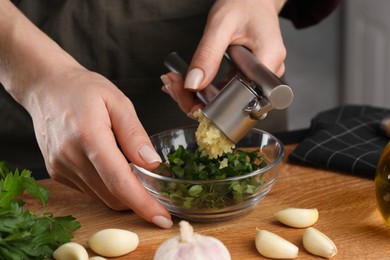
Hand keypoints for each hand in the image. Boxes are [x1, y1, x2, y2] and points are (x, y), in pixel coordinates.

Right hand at [28, 67, 172, 227]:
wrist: (46, 87)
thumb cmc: (84, 89)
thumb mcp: (118, 102)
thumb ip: (135, 134)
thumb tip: (153, 164)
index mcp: (89, 137)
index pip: (120, 182)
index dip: (144, 204)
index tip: (164, 218)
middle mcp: (71, 157)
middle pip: (112, 195)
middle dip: (139, 200)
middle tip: (159, 191)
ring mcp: (60, 168)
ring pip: (102, 196)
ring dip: (123, 193)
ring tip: (135, 171)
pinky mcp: (57, 172)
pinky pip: (90, 190)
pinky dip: (107, 186)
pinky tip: (113, 166)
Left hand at [161, 0, 286, 113]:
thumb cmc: (243, 4)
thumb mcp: (220, 26)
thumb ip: (207, 55)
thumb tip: (194, 84)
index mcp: (268, 60)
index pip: (242, 99)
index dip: (215, 105)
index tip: (191, 101)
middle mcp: (269, 73)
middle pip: (234, 104)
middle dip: (200, 100)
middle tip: (174, 86)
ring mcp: (261, 76)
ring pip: (230, 100)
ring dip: (201, 95)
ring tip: (177, 82)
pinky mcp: (251, 76)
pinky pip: (230, 90)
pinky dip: (209, 88)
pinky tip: (192, 81)